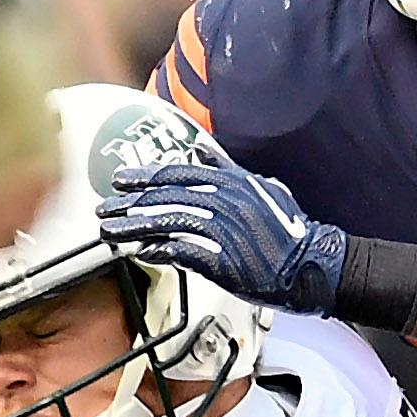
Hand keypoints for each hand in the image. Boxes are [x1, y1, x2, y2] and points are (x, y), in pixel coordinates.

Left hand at [100, 160, 349, 314]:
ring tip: (111, 232)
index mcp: (231, 182)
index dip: (145, 177)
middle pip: (165, 198)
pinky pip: (182, 252)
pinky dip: (159, 251)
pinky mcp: (223, 259)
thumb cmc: (289, 229)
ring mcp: (222, 230)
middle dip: (130, 204)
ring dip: (134, 228)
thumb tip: (200, 152)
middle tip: (105, 210)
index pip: (177, 174)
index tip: (121, 181)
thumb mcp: (262, 187)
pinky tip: (141, 252)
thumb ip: (227, 169)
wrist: (311, 263)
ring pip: (167, 223)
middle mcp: (223, 201)